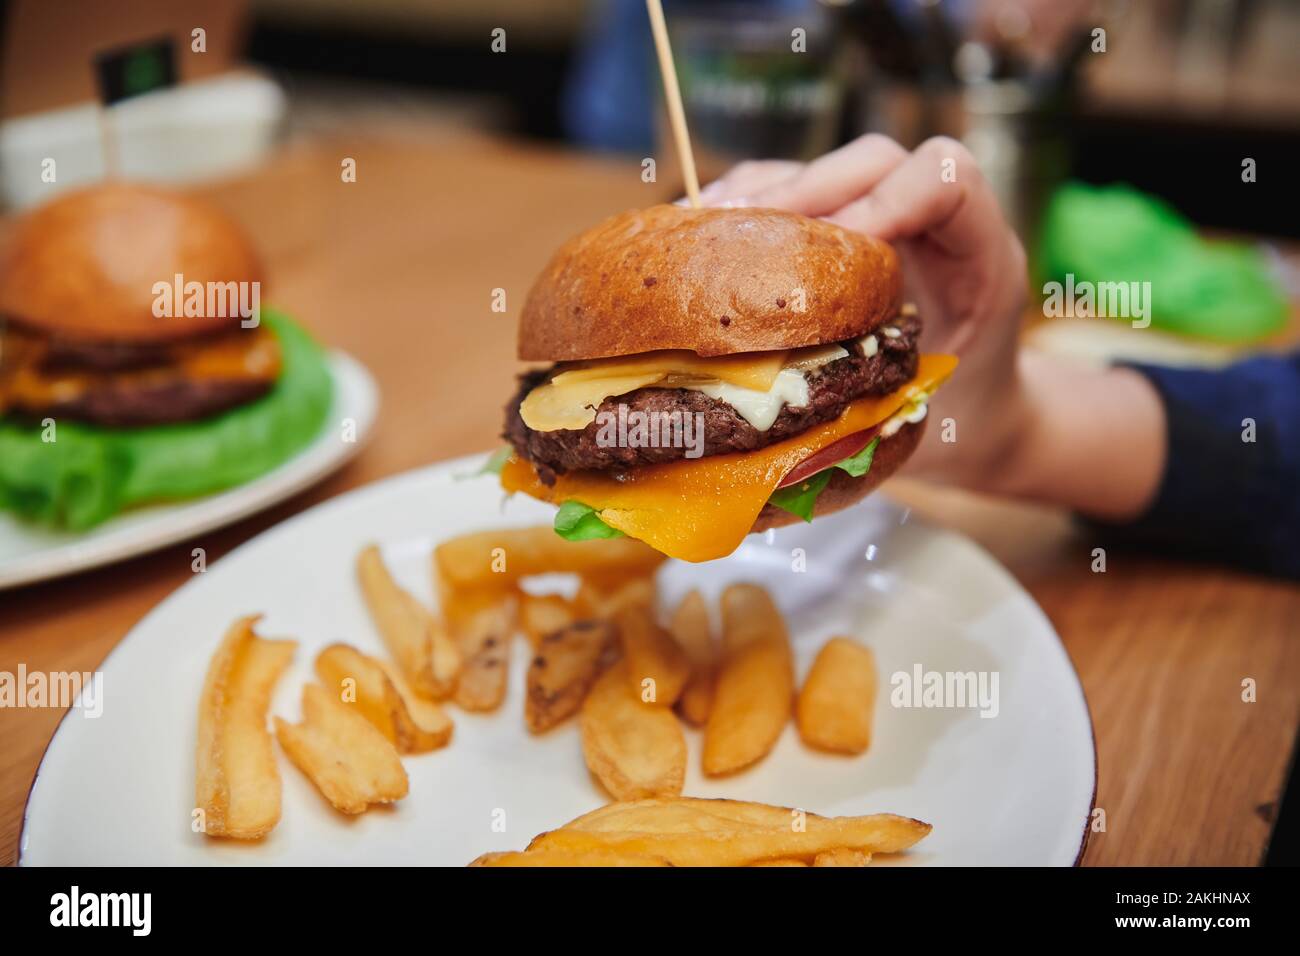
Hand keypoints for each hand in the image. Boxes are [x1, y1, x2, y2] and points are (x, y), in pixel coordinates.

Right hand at [699, 135, 1031, 487]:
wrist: (984, 415)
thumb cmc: (968, 418)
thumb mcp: (938, 416)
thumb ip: (884, 398)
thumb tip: (789, 394)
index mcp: (983, 255)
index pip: (945, 178)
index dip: (887, 202)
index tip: (833, 257)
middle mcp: (935, 222)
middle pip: (870, 162)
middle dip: (799, 193)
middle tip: (734, 238)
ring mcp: (887, 217)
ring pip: (821, 169)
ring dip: (756, 196)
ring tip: (695, 232)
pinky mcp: (844, 229)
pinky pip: (791, 195)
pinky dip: (742, 210)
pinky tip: (697, 237)